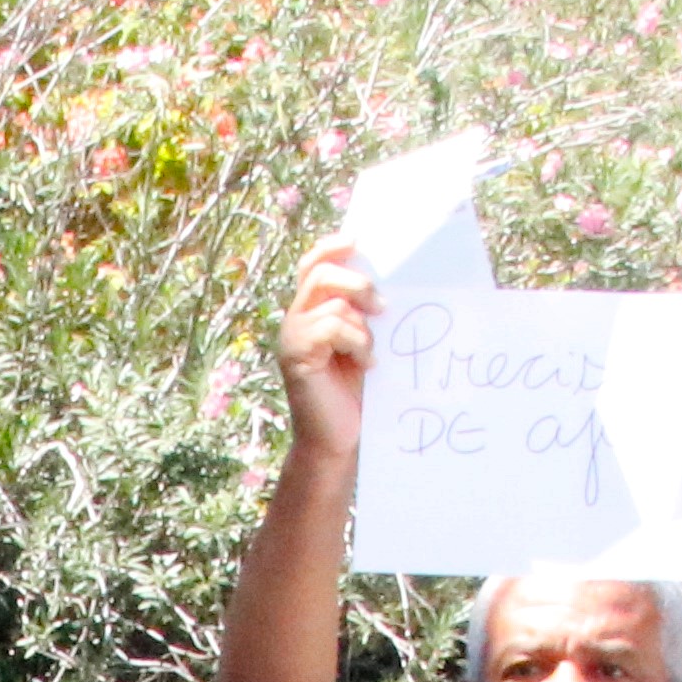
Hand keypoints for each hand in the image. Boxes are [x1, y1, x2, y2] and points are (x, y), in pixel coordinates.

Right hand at [274, 238, 376, 454]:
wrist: (339, 441)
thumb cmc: (356, 395)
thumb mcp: (364, 344)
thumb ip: (365, 314)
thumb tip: (389, 285)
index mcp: (310, 311)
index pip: (313, 264)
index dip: (332, 247)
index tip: (358, 240)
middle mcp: (295, 319)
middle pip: (319, 272)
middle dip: (356, 282)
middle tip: (382, 307)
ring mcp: (292, 337)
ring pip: (331, 302)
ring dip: (362, 326)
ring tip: (371, 355)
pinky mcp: (295, 356)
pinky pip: (330, 327)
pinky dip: (356, 343)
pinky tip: (365, 365)